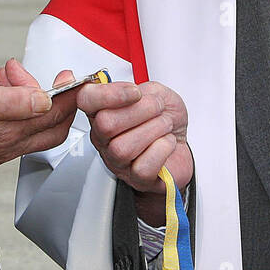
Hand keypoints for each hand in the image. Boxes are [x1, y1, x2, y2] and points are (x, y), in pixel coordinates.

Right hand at [0, 64, 77, 172]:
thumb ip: (11, 101)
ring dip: (29, 95)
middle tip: (40, 72)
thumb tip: (46, 100)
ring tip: (9, 73)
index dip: (67, 94)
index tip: (71, 76)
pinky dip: (14, 105)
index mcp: (7, 134)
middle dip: (51, 94)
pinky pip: (12, 127)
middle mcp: (6, 146)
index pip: (54, 116)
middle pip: (49, 124)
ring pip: (30, 124)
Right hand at [76, 79, 192, 225]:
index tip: (135, 92)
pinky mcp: (137, 178)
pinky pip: (142, 167)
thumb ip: (142, 90)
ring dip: (154, 130)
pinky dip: (162, 150)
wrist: (183, 144)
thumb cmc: (165, 120)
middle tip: (157, 108)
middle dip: (140, 111)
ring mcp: (118, 160)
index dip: (108, 94)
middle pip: (105, 124)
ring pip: (122, 148)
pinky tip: (166, 144)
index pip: (86, 100)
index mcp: (103, 112)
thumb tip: (133, 96)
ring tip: (165, 125)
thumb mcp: (156, 94)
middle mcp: (104, 137)